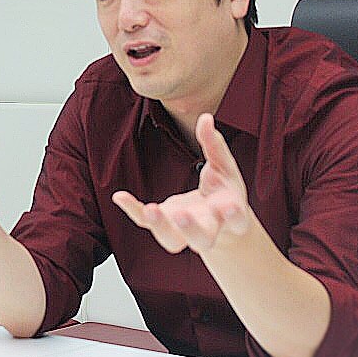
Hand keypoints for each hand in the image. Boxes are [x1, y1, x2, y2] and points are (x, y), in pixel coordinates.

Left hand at [112, 113, 252, 254]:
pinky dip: (133, 210)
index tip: (230, 208)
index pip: (237, 219)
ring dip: (160, 226)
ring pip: (172, 239)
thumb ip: (214, 144)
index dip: (235, 216)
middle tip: (182, 215)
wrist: (216, 218)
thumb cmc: (222, 189)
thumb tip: (206, 117)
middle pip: (203, 238)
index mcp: (230, 212)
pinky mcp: (163, 223)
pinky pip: (145, 221)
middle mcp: (208, 227)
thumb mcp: (223, 165)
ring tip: (150, 209)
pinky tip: (120, 197)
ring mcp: (182, 230)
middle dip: (192, 229)